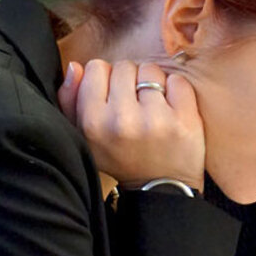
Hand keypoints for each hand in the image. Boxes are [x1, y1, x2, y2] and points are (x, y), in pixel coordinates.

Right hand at [57, 59, 205, 191]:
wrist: (159, 189)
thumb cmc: (120, 158)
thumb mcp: (85, 136)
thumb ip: (71, 100)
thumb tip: (76, 66)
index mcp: (93, 122)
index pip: (96, 68)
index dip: (106, 79)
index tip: (114, 95)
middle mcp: (122, 120)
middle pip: (124, 66)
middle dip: (130, 80)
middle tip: (135, 103)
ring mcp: (156, 119)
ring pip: (151, 70)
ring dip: (153, 83)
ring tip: (153, 106)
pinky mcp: (184, 120)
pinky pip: (178, 81)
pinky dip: (176, 90)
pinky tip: (171, 108)